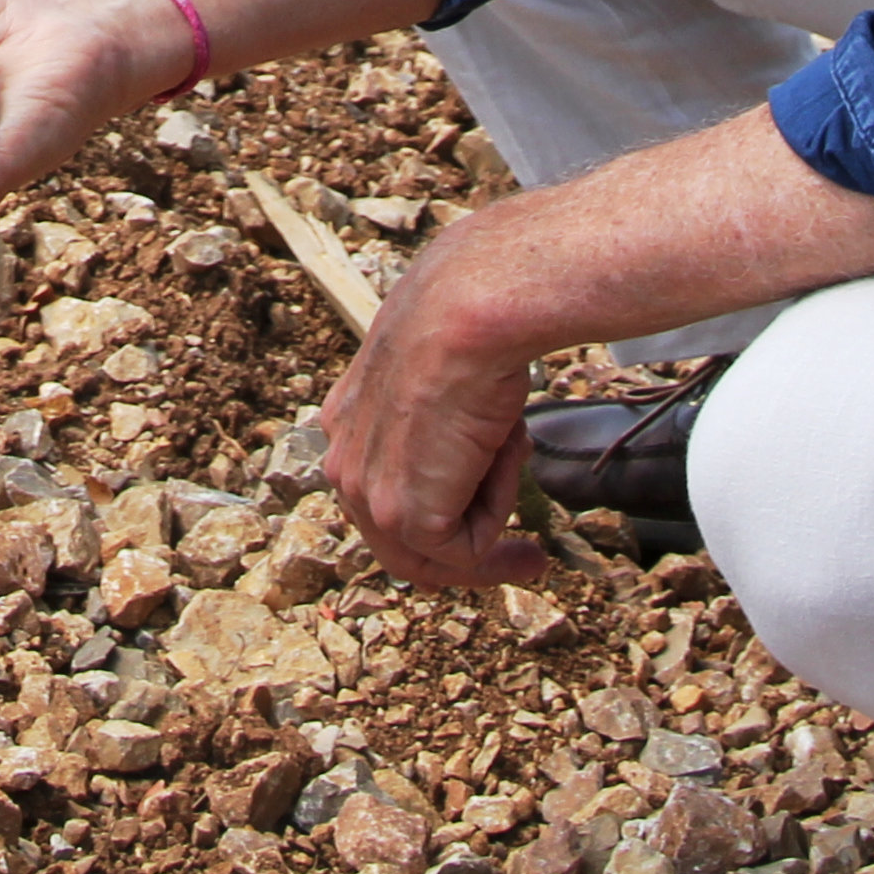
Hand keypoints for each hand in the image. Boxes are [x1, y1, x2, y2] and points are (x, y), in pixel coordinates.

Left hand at [312, 219, 550, 590]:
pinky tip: (503, 453)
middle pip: (399, 545)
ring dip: (492, 530)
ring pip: (436, 553)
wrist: (467, 311)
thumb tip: (478, 444)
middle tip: (528, 560)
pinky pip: (465, 547)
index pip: (382, 501)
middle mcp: (345, 464)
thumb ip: (441, 425)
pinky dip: (499, 510)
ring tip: (523, 498)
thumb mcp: (441, 380)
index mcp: (347, 426)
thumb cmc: (466, 326)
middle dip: (465, 561)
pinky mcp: (404, 517)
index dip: (438, 519)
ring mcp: (368, 495)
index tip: (484, 527)